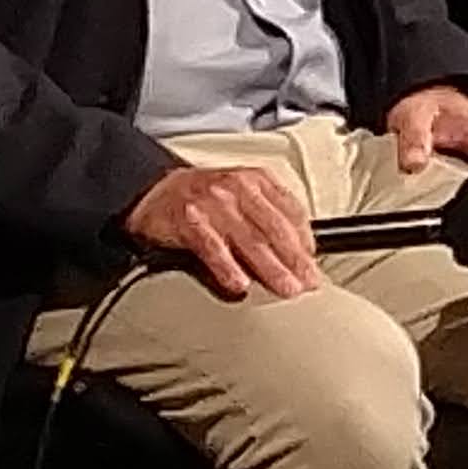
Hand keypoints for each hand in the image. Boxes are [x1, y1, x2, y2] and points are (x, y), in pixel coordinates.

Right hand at [124, 160, 322, 300]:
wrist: (153, 191)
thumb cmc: (204, 198)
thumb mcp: (242, 196)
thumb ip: (269, 218)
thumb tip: (300, 253)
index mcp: (256, 181)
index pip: (291, 211)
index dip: (306, 240)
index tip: (313, 263)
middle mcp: (237, 188)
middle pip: (274, 229)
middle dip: (295, 259)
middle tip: (308, 283)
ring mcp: (212, 203)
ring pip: (249, 240)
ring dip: (270, 268)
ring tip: (285, 288)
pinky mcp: (188, 220)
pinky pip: (212, 248)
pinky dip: (227, 268)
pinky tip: (239, 284)